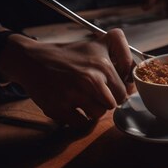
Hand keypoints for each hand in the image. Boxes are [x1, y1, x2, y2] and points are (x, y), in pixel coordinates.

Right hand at [0, 29, 134, 126]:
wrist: (31, 60)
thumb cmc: (69, 55)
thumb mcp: (98, 44)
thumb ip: (122, 55)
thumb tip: (135, 79)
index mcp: (102, 65)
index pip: (124, 91)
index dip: (117, 91)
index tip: (109, 88)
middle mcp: (90, 80)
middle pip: (113, 104)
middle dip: (105, 100)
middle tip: (93, 92)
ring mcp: (74, 95)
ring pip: (98, 114)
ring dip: (92, 110)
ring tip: (81, 97)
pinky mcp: (59, 108)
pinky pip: (81, 123)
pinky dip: (78, 118)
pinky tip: (71, 105)